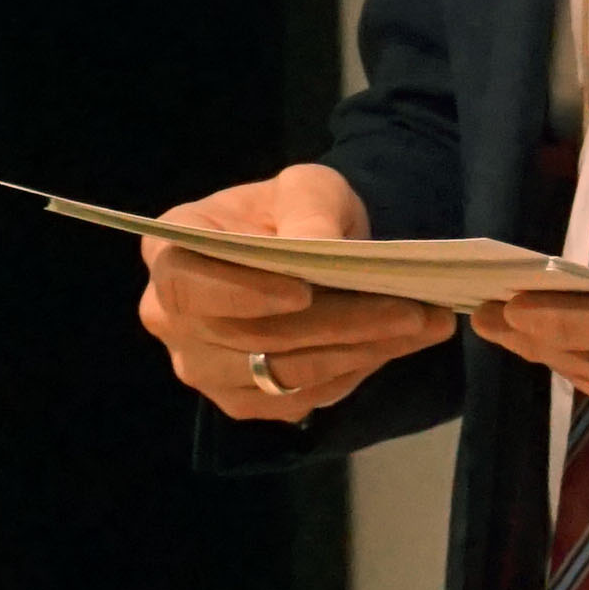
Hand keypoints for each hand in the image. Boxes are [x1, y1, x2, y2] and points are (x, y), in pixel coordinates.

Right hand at [139, 164, 452, 423]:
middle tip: (409, 309)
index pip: (187, 286)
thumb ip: (308, 209)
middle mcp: (170, 320)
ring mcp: (204, 368)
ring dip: (357, 352)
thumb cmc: (295, 211)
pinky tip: (396, 345)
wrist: (309, 250)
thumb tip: (317, 245)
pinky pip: (299, 398)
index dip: (242, 294)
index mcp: (168, 254)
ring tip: (420, 325)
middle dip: (335, 324)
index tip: (303, 290)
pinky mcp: (243, 402)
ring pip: (280, 373)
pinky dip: (353, 372)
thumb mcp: (306, 188)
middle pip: (248, 337)